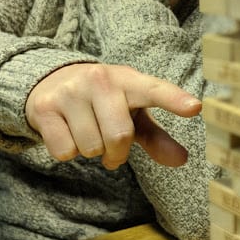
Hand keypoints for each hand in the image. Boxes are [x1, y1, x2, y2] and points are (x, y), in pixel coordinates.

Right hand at [25, 63, 201, 168]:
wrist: (48, 81)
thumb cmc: (101, 102)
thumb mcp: (131, 113)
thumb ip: (156, 136)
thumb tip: (182, 159)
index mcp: (128, 80)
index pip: (155, 90)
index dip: (175, 100)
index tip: (195, 107)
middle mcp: (100, 79)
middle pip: (119, 137)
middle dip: (116, 154)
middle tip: (111, 148)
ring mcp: (70, 91)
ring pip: (90, 147)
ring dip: (91, 152)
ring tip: (87, 134)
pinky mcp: (45, 108)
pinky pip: (65, 151)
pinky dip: (67, 151)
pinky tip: (66, 133)